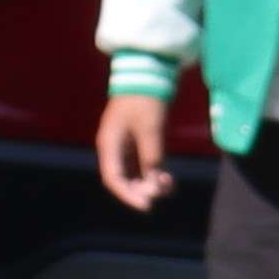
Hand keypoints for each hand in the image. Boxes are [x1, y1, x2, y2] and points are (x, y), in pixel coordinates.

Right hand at [91, 79, 178, 213]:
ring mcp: (126, 144)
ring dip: (150, 183)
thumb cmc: (144, 99)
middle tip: (161, 193)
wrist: (149, 72)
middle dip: (142, 190)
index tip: (147, 205)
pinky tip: (169, 179)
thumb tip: (155, 181)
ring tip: (169, 185)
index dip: (128, 195)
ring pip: (135, 174)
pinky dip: (155, 173)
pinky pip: (144, 164)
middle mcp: (115, 147)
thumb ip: (151, 156)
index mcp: (110, 144)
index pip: (113, 178)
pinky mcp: (139, 140)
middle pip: (124, 179)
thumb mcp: (150, 128)